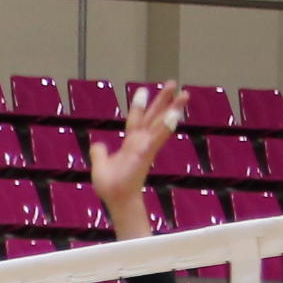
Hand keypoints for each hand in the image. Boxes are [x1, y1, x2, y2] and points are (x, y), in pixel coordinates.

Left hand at [89, 83, 185, 232]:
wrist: (116, 199)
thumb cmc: (111, 186)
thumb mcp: (100, 164)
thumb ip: (100, 153)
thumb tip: (97, 144)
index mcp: (131, 143)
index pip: (136, 120)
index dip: (139, 105)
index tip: (143, 90)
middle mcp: (141, 142)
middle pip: (154, 116)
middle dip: (163, 100)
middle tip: (173, 83)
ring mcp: (145, 147)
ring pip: (161, 123)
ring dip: (173, 109)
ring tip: (184, 94)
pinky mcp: (146, 154)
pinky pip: (157, 138)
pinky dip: (166, 127)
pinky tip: (175, 115)